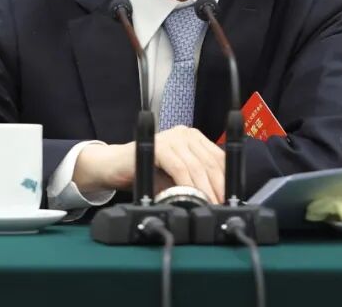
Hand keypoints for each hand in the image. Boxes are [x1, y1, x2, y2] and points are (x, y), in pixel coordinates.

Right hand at [72, 127, 225, 202]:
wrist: (114, 166)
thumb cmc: (146, 172)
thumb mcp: (175, 179)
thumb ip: (192, 184)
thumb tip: (213, 201)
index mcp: (193, 139)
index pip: (219, 158)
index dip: (226, 180)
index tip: (228, 199)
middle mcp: (185, 134)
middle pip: (210, 162)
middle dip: (218, 187)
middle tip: (219, 206)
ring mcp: (171, 137)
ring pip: (196, 165)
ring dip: (204, 189)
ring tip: (207, 205)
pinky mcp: (158, 145)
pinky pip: (179, 167)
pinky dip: (187, 184)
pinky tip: (191, 196)